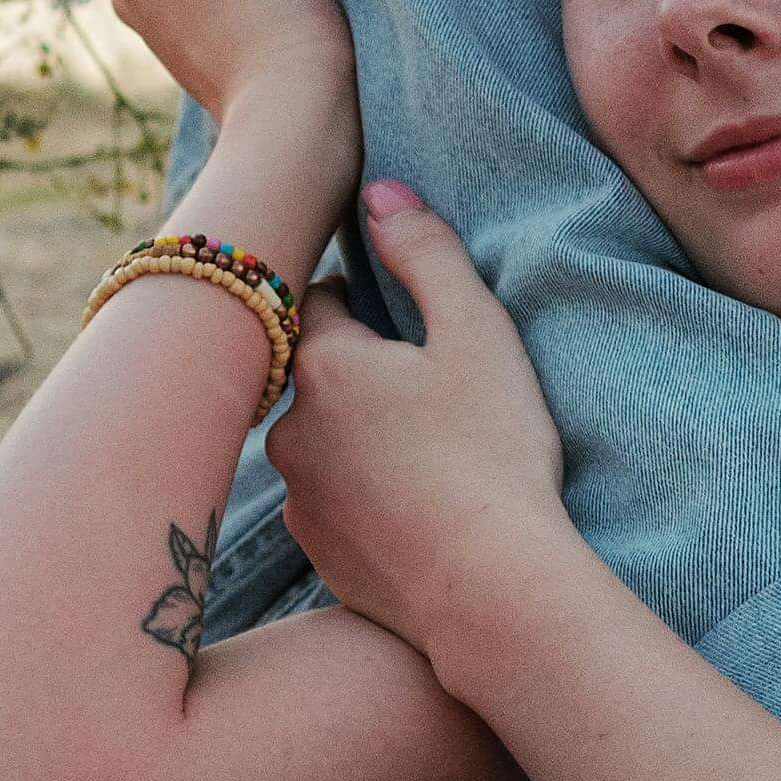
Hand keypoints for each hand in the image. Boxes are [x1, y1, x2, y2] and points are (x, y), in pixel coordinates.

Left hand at [268, 181, 588, 669]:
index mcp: (323, 363)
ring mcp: (298, 497)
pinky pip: (334, 503)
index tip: (411, 320)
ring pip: (322, 441)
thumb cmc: (492, 452)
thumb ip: (426, 252)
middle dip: (360, 372)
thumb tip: (381, 192)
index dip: (368, 298)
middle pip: (317, 374)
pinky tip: (418, 509)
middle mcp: (288, 428)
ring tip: (429, 456)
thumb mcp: (477, 333)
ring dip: (359, 437)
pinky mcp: (317, 552)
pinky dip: (365, 497)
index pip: (321, 298)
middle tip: (429, 392)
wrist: (489, 588)